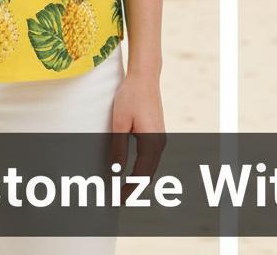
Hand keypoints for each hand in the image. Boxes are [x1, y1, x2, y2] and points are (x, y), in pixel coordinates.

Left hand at [110, 72, 165, 193]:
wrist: (145, 76)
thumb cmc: (130, 96)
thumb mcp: (120, 123)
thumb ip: (118, 148)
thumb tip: (116, 172)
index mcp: (152, 142)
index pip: (142, 174)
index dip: (130, 189)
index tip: (118, 200)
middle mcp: (159, 142)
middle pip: (149, 173)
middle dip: (135, 188)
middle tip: (119, 200)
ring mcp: (160, 137)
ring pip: (150, 166)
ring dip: (139, 179)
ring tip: (124, 189)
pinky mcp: (156, 132)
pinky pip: (150, 157)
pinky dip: (142, 168)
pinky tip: (132, 171)